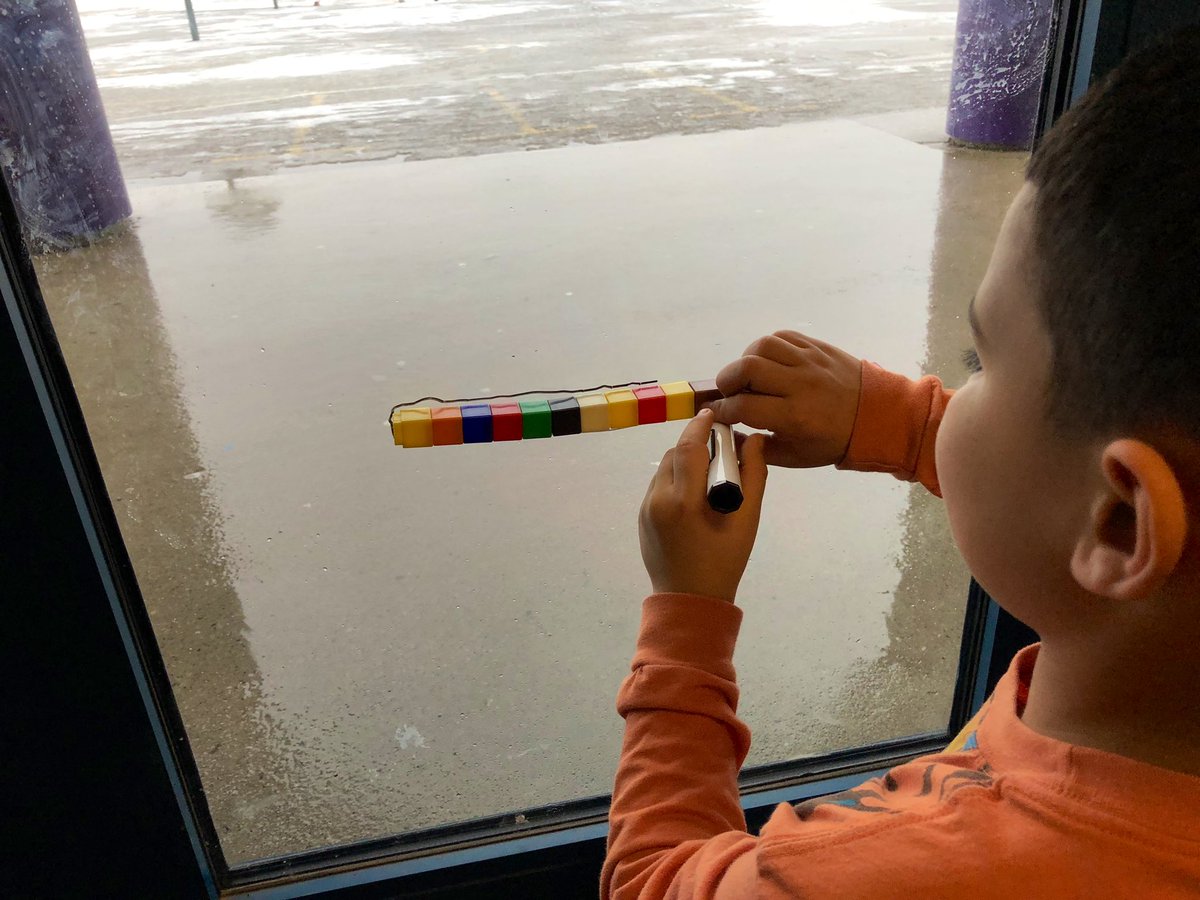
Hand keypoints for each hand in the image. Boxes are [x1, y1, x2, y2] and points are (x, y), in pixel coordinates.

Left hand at [639, 409, 767, 601]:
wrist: (690, 598)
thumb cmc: (726, 560)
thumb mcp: (748, 520)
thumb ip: (753, 474)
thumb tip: (753, 439)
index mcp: (685, 500)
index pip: (689, 445)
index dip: (701, 425)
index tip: (714, 415)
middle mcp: (659, 499)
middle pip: (675, 453)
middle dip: (696, 444)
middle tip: (719, 450)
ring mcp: (646, 508)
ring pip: (664, 468)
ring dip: (684, 462)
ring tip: (708, 475)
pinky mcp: (642, 517)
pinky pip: (658, 485)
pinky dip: (676, 480)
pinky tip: (693, 496)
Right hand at [708, 331, 861, 467]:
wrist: (875, 415)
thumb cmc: (831, 441)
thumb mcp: (793, 456)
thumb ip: (756, 448)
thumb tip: (726, 434)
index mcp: (794, 417)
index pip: (743, 406)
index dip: (721, 409)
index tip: (715, 411)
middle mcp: (800, 385)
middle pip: (748, 368)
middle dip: (727, 379)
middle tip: (728, 391)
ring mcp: (809, 361)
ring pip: (763, 346)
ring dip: (746, 359)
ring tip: (748, 374)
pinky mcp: (817, 347)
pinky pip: (783, 336)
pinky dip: (767, 347)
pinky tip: (768, 361)